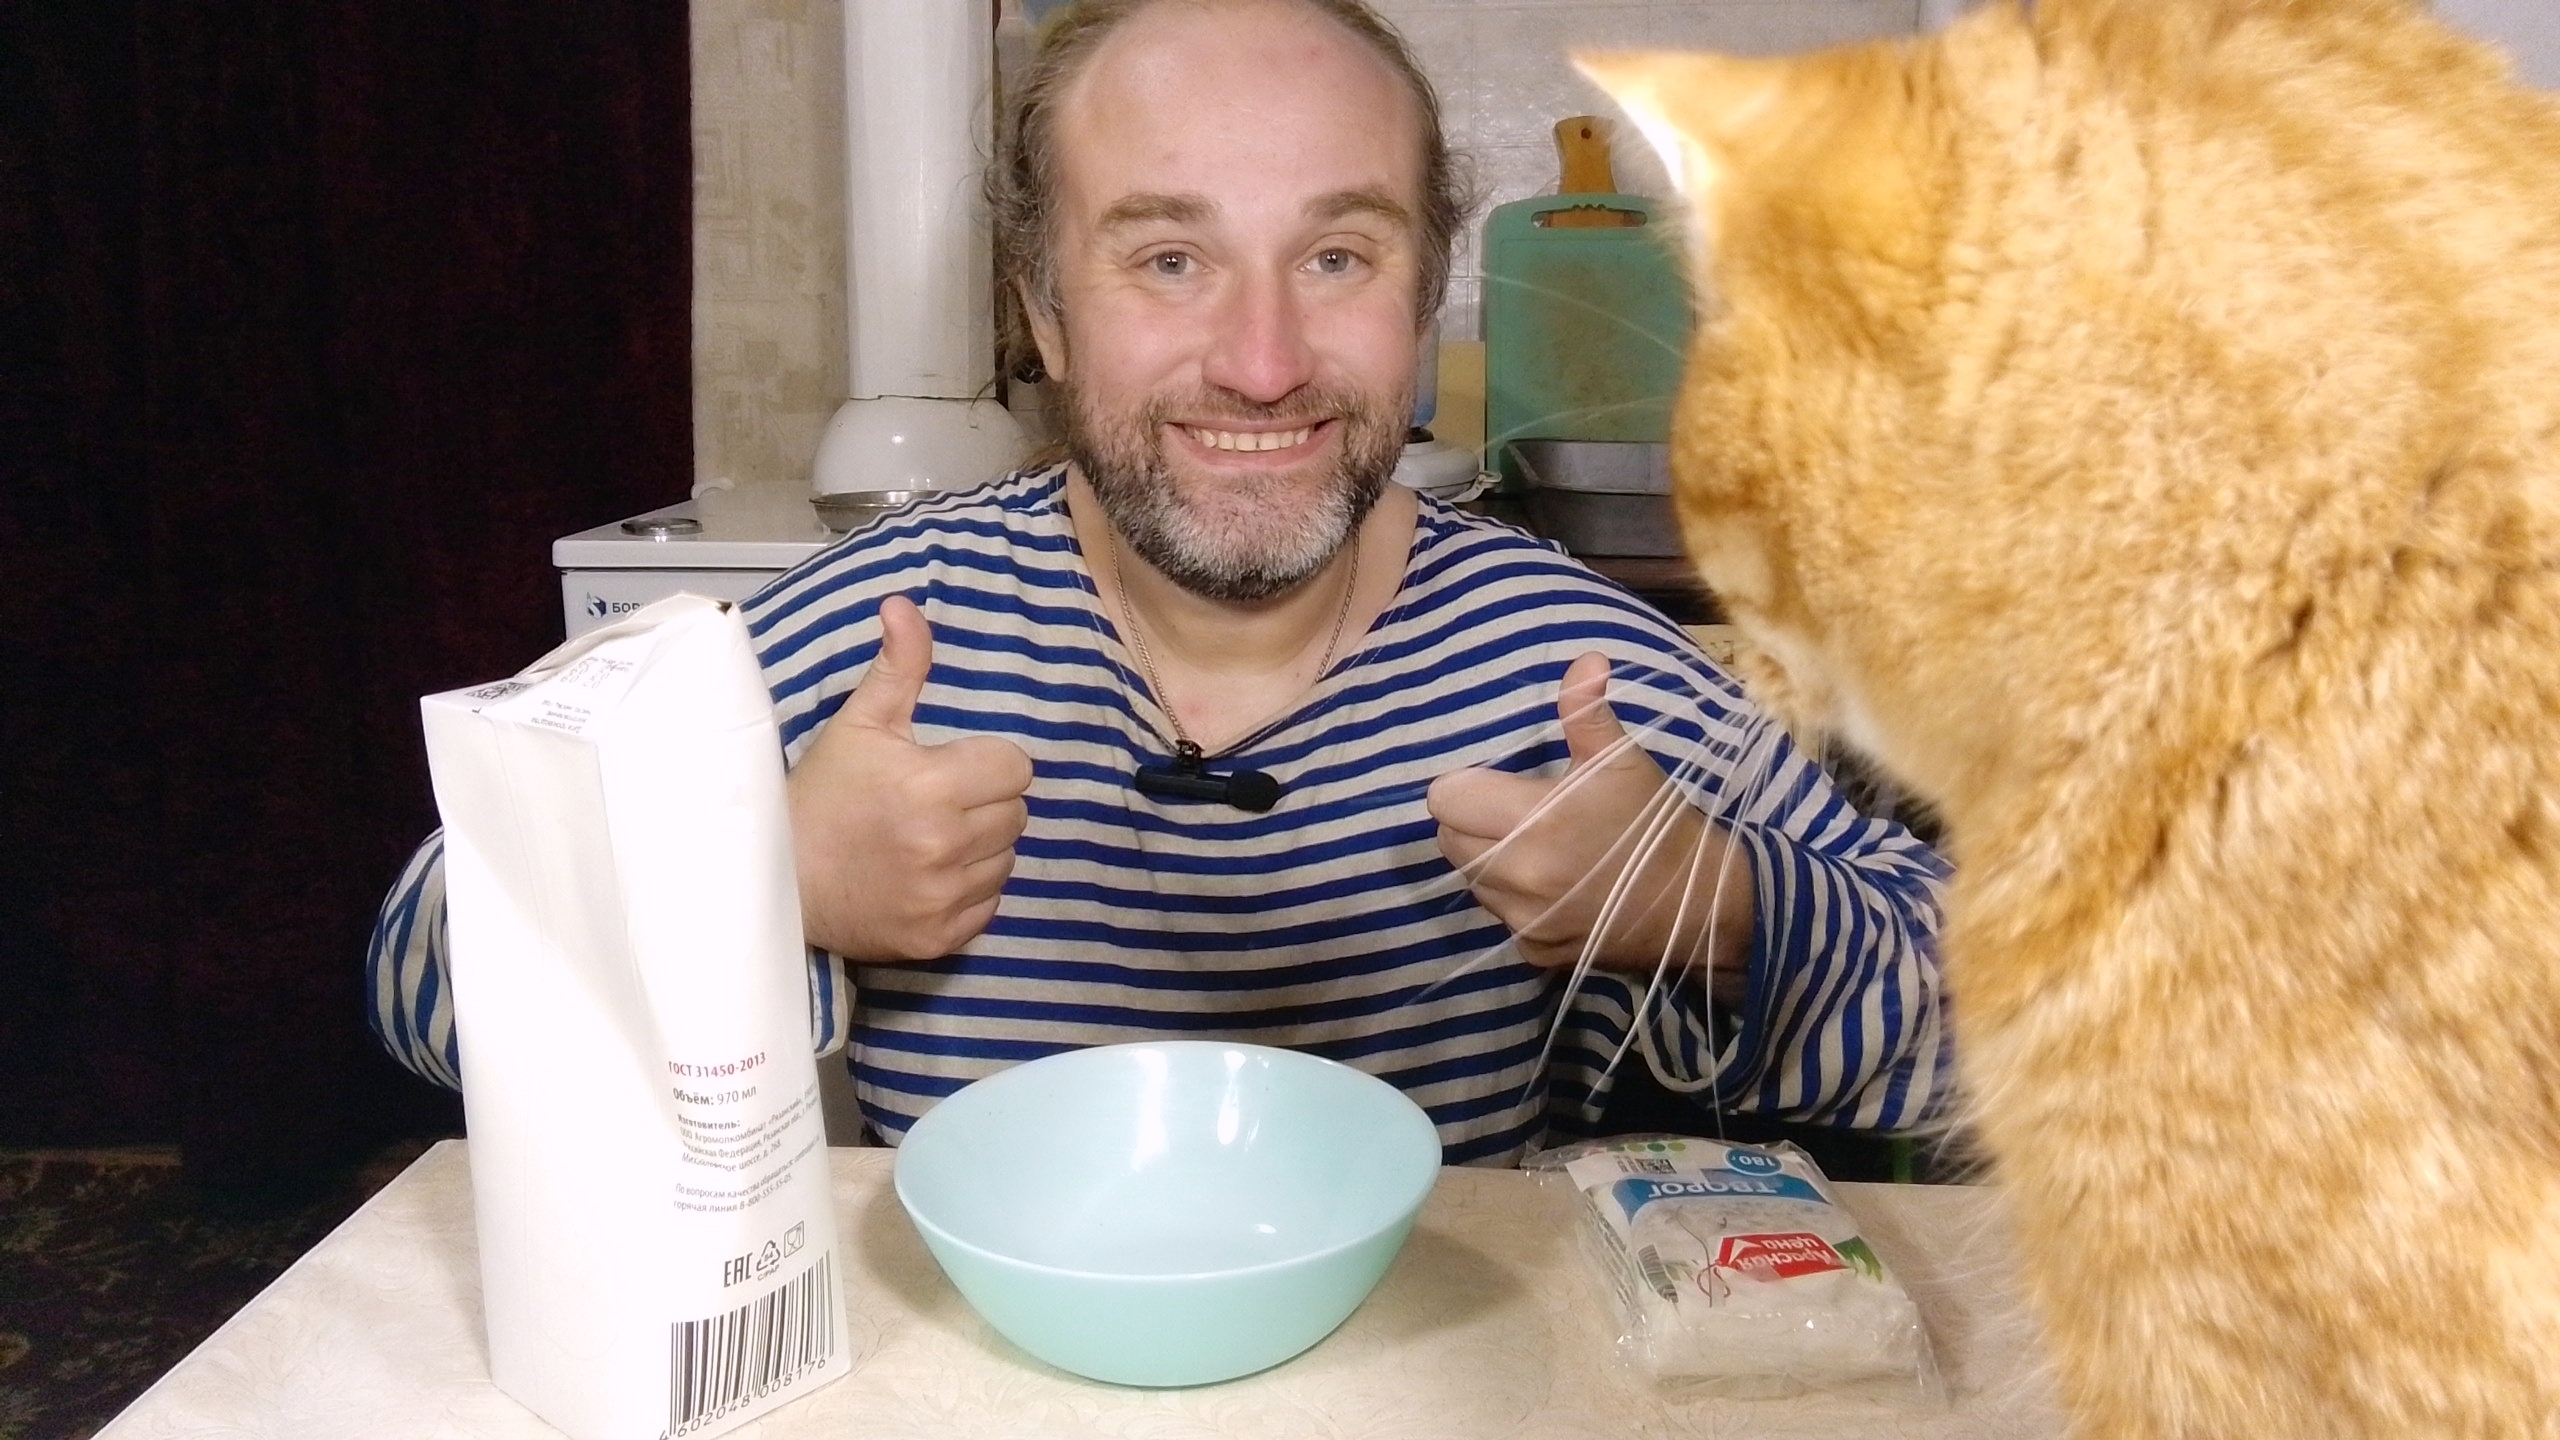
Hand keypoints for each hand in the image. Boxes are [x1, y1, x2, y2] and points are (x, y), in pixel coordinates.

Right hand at [788, 596, 1033, 961]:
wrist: (777, 880)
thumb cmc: (822, 795)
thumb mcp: (858, 724)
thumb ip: (898, 666)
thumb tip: (904, 604)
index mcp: (934, 786)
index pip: (1014, 766)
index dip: (985, 763)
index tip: (947, 768)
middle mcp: (947, 844)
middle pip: (1016, 812)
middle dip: (984, 802)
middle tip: (933, 804)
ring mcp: (946, 896)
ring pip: (1007, 857)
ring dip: (980, 847)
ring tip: (928, 840)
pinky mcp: (942, 937)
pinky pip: (990, 903)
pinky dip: (968, 891)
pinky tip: (926, 877)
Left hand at [1427, 652, 1752, 986]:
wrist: (1699, 904)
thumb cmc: (1655, 823)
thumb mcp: (1622, 761)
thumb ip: (1587, 712)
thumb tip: (1585, 660)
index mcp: (1530, 822)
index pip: (1444, 800)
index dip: (1465, 786)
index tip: (1496, 783)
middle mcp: (1517, 877)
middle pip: (1449, 840)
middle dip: (1472, 822)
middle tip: (1514, 812)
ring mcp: (1524, 920)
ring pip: (1471, 881)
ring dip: (1489, 862)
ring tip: (1533, 848)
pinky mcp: (1533, 951)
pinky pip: (1500, 918)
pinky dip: (1514, 901)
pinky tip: (1551, 887)